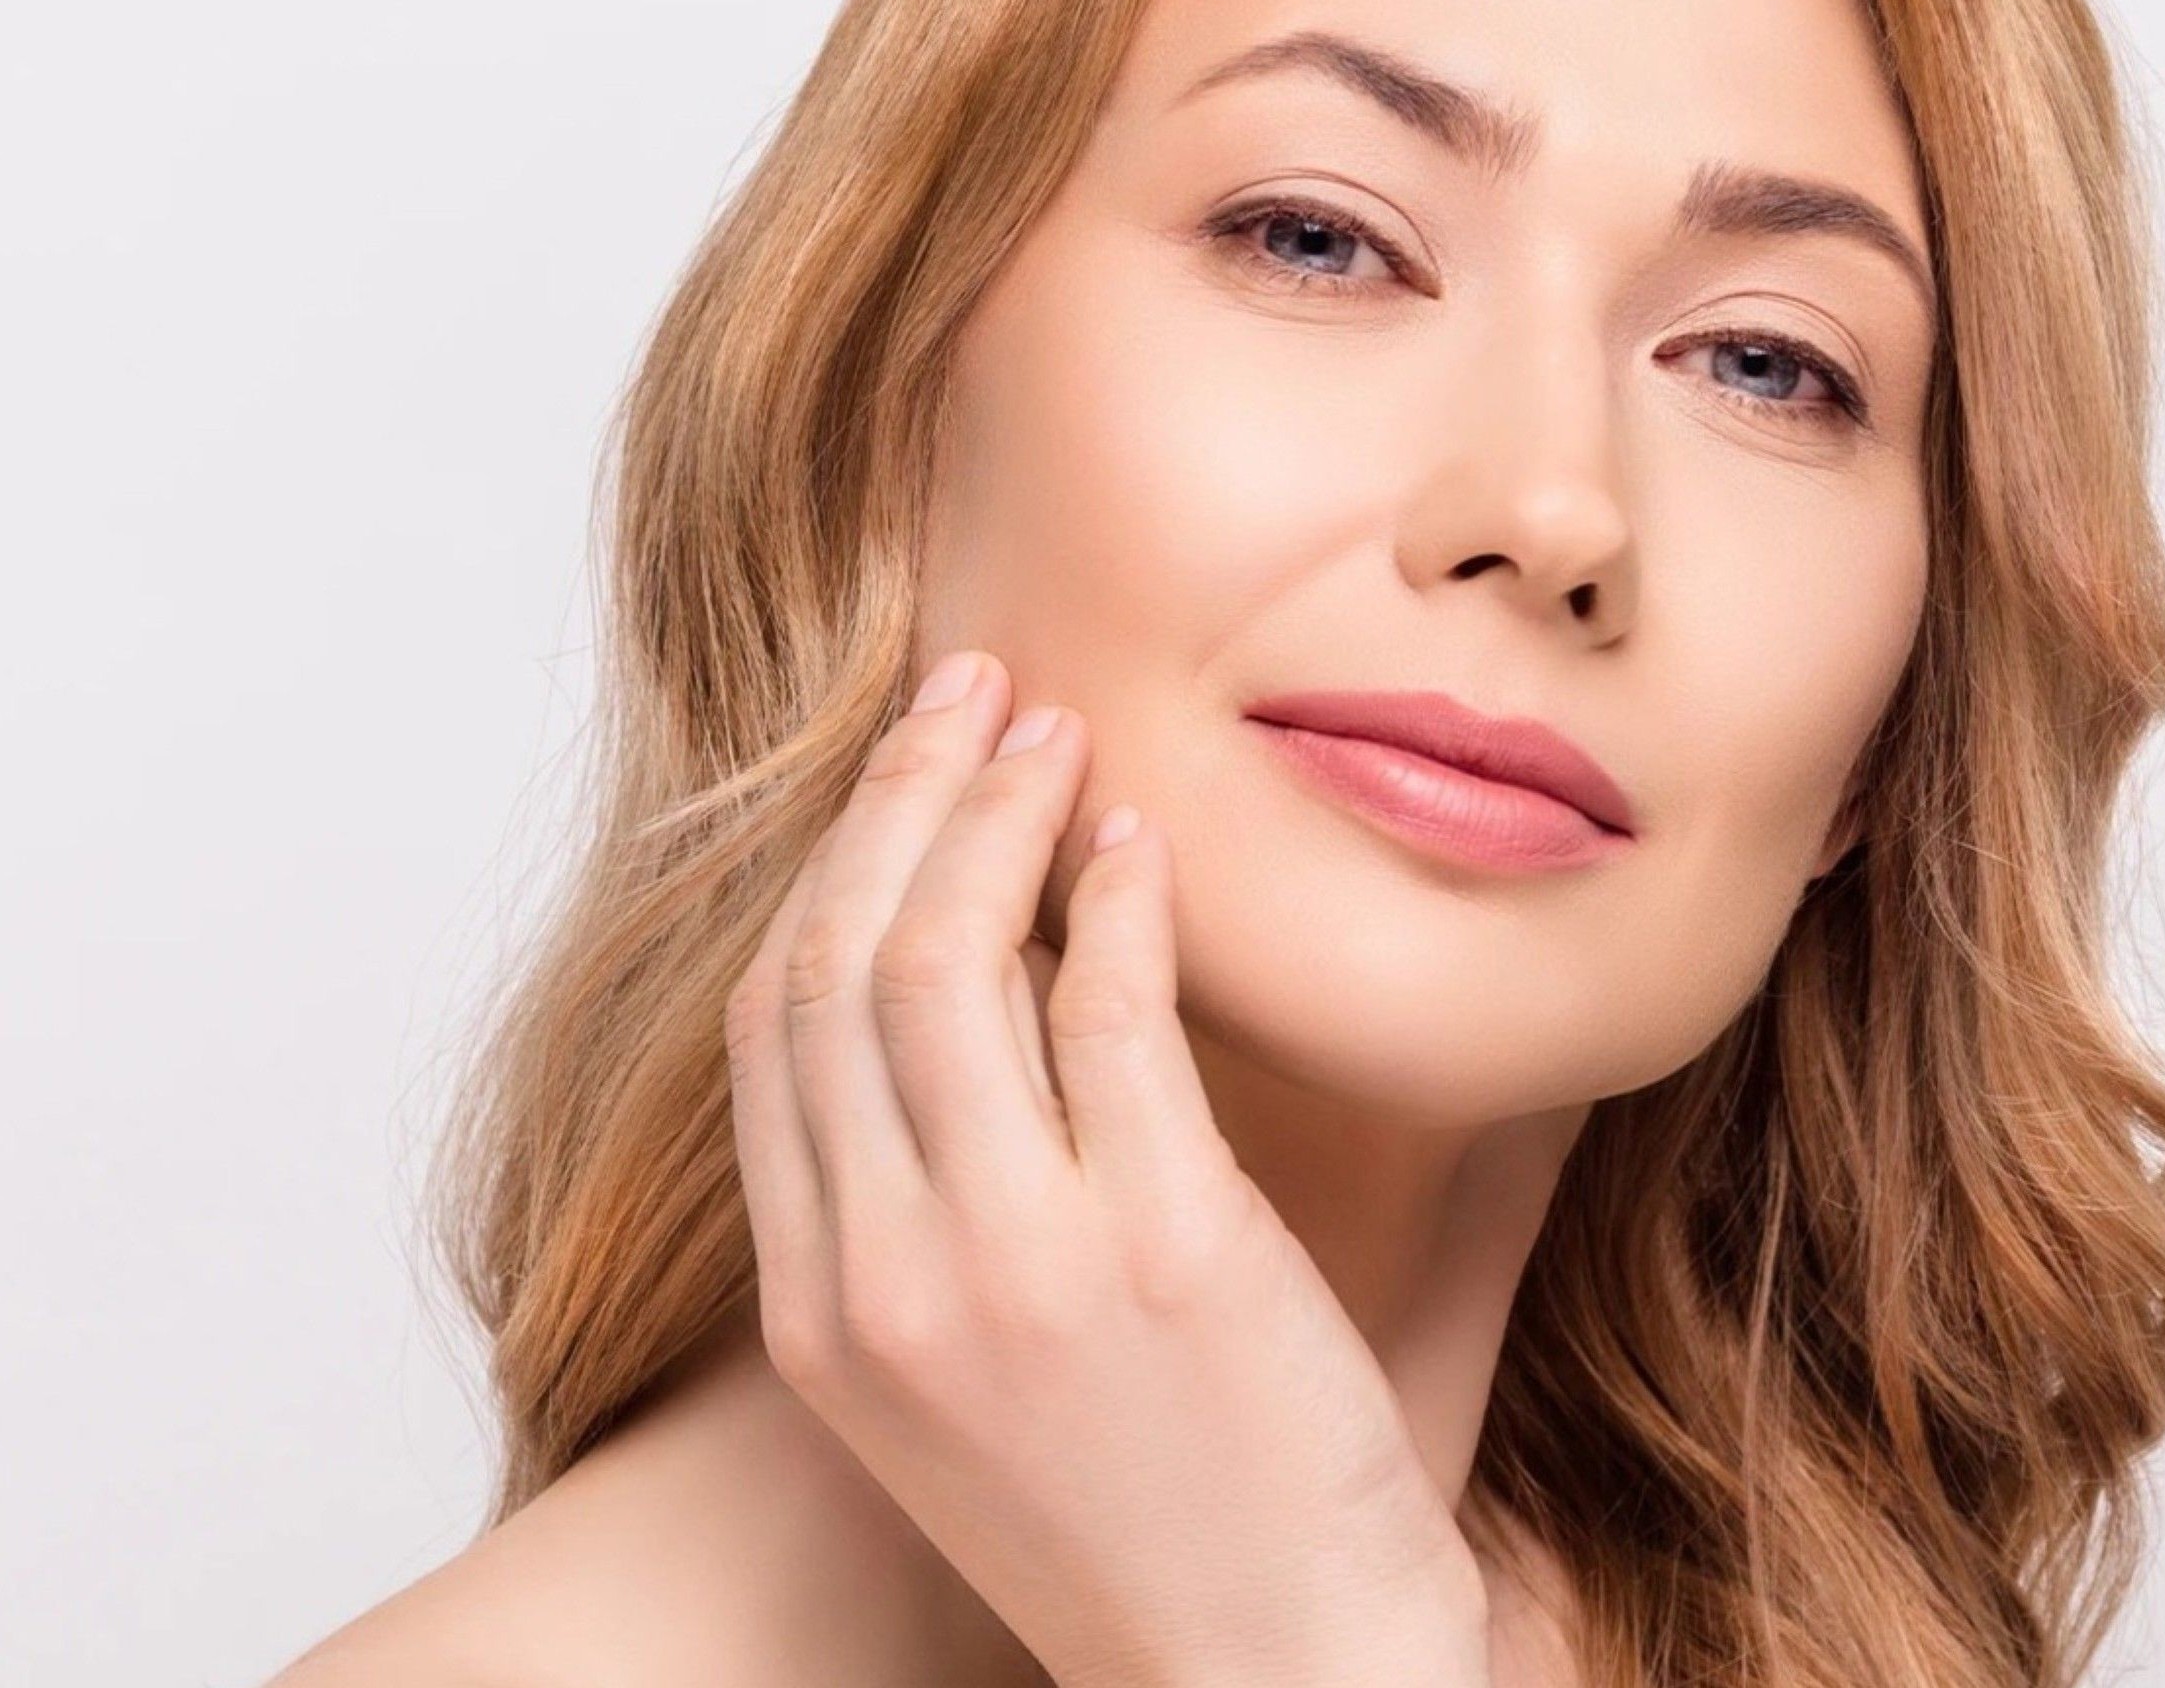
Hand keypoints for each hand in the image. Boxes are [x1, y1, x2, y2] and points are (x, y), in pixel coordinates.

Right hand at [722, 648, 1493, 1686]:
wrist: (1271, 1666)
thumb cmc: (1142, 1520)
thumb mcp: (962, 1392)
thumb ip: (926, 1224)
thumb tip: (974, 1016)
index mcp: (819, 1317)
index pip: (770, 1037)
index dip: (826, 874)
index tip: (897, 778)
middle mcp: (886, 1280)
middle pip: (838, 967)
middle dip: (898, 801)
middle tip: (969, 695)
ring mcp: (1016, 1260)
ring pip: (949, 964)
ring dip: (999, 816)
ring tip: (1056, 736)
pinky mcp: (1162, 1243)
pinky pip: (1109, 1009)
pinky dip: (1117, 899)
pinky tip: (1139, 843)